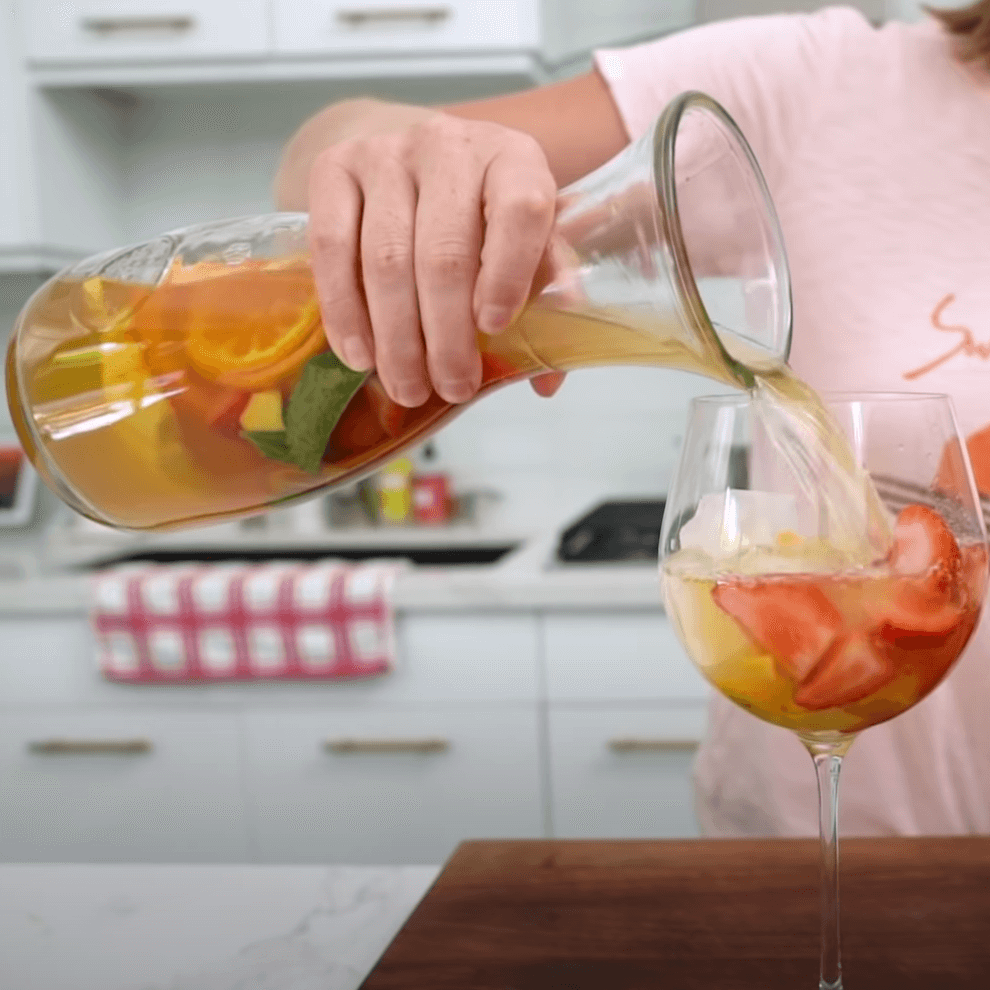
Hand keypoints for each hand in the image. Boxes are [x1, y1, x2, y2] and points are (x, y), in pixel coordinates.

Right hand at [306, 111, 563, 405]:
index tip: (494, 328)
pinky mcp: (333, 168)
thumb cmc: (481, 217)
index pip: (520, 209)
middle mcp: (449, 146)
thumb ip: (542, 302)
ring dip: (396, 338)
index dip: (508, 274)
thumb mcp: (527, 243)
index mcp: (514, 159)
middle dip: (447, 335)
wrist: (413, 165)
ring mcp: (385, 153)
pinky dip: (345, 312)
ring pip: (385, 259)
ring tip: (407, 387)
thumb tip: (546, 381)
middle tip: (451, 387)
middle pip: (444, 252)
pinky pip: (331, 248)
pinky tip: (360, 355)